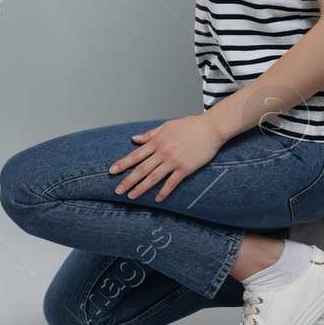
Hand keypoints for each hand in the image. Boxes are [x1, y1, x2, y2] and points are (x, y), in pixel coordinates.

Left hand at [109, 113, 224, 201]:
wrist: (211, 128)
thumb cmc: (190, 125)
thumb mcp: (167, 126)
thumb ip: (150, 134)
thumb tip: (134, 139)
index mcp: (157, 141)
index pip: (136, 155)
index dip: (123, 163)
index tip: (112, 171)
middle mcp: (163, 152)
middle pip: (141, 168)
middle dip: (128, 180)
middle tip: (117, 190)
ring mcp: (174, 161)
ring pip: (154, 177)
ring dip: (141, 188)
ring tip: (132, 196)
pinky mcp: (185, 168)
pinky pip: (172, 182)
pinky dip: (164, 191)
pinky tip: (157, 199)